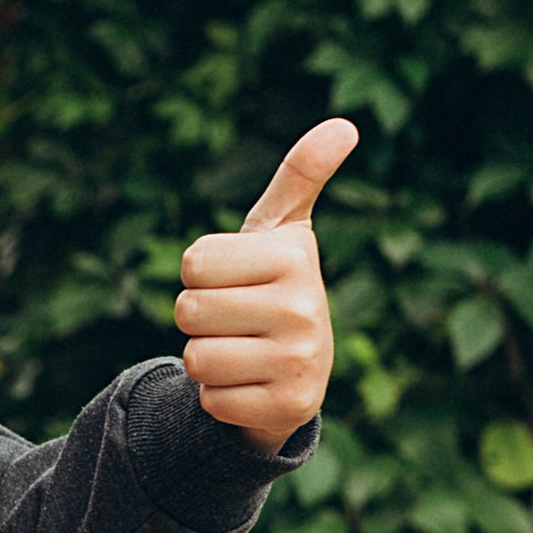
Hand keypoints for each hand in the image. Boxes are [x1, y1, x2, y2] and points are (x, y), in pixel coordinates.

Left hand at [175, 117, 351, 451]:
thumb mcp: (282, 230)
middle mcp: (305, 308)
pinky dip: (219, 397)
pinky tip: (252, 385)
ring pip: (196, 358)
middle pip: (188, 310)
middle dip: (200, 317)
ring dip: (207, 359)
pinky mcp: (288, 407)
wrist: (300, 370)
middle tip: (238, 320)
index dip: (201, 274)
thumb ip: (301, 175)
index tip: (236, 280)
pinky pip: (210, 400)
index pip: (193, 263)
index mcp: (295, 257)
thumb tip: (345, 125)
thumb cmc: (275, 286)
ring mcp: (300, 362)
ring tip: (244, 351)